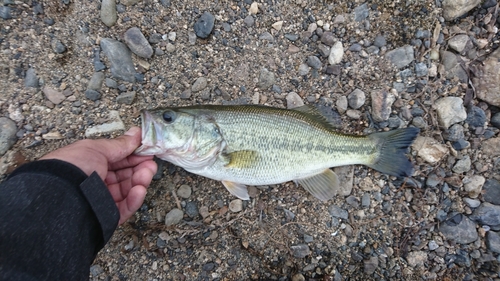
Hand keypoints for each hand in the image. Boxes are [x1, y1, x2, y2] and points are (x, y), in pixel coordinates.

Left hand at [41, 127, 156, 223]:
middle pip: (126, 176)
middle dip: (140, 167)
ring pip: (129, 191)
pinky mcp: (107, 215)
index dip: (134, 156)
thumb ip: (119, 144)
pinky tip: (140, 189)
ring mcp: (102, 199)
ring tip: (147, 173)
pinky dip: (135, 198)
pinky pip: (126, 208)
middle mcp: (97, 182)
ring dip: (141, 180)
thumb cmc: (72, 168)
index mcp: (92, 165)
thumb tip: (136, 133)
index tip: (147, 151)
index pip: (118, 161)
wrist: (60, 194)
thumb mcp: (96, 148)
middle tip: (150, 162)